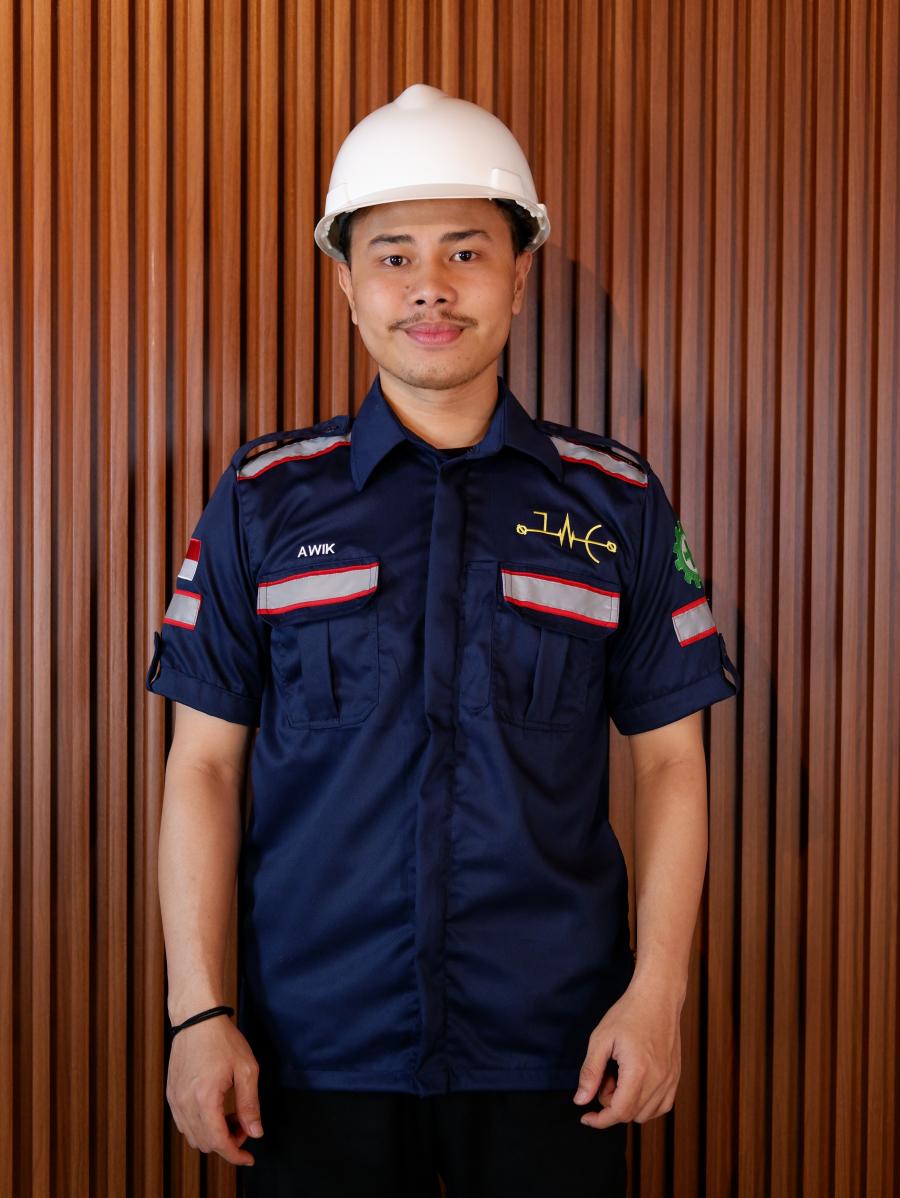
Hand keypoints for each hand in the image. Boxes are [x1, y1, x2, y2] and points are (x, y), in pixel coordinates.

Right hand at [166, 1016, 263, 1165]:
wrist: (197, 1018)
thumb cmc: (223, 1039)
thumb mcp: (246, 1069)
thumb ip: (250, 1104)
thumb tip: (255, 1132)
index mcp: (205, 1099)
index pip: (218, 1142)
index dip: (235, 1155)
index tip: (249, 1158)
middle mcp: (185, 1104)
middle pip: (205, 1144)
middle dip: (228, 1142)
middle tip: (244, 1123)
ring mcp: (175, 1100)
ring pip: (193, 1137)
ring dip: (213, 1135)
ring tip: (232, 1115)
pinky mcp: (171, 1095)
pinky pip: (184, 1124)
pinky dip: (201, 1126)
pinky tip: (216, 1110)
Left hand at [572, 980, 682, 1128]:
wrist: (657, 997)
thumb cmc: (628, 1013)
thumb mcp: (600, 1039)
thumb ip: (590, 1073)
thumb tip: (580, 1100)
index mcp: (638, 1072)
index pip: (619, 1113)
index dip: (599, 1120)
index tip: (586, 1117)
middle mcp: (658, 1080)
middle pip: (631, 1115)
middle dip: (611, 1104)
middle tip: (606, 1075)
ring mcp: (670, 1080)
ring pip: (646, 1114)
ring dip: (628, 1104)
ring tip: (621, 1074)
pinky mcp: (676, 1077)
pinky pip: (662, 1106)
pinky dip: (646, 1104)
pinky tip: (635, 1083)